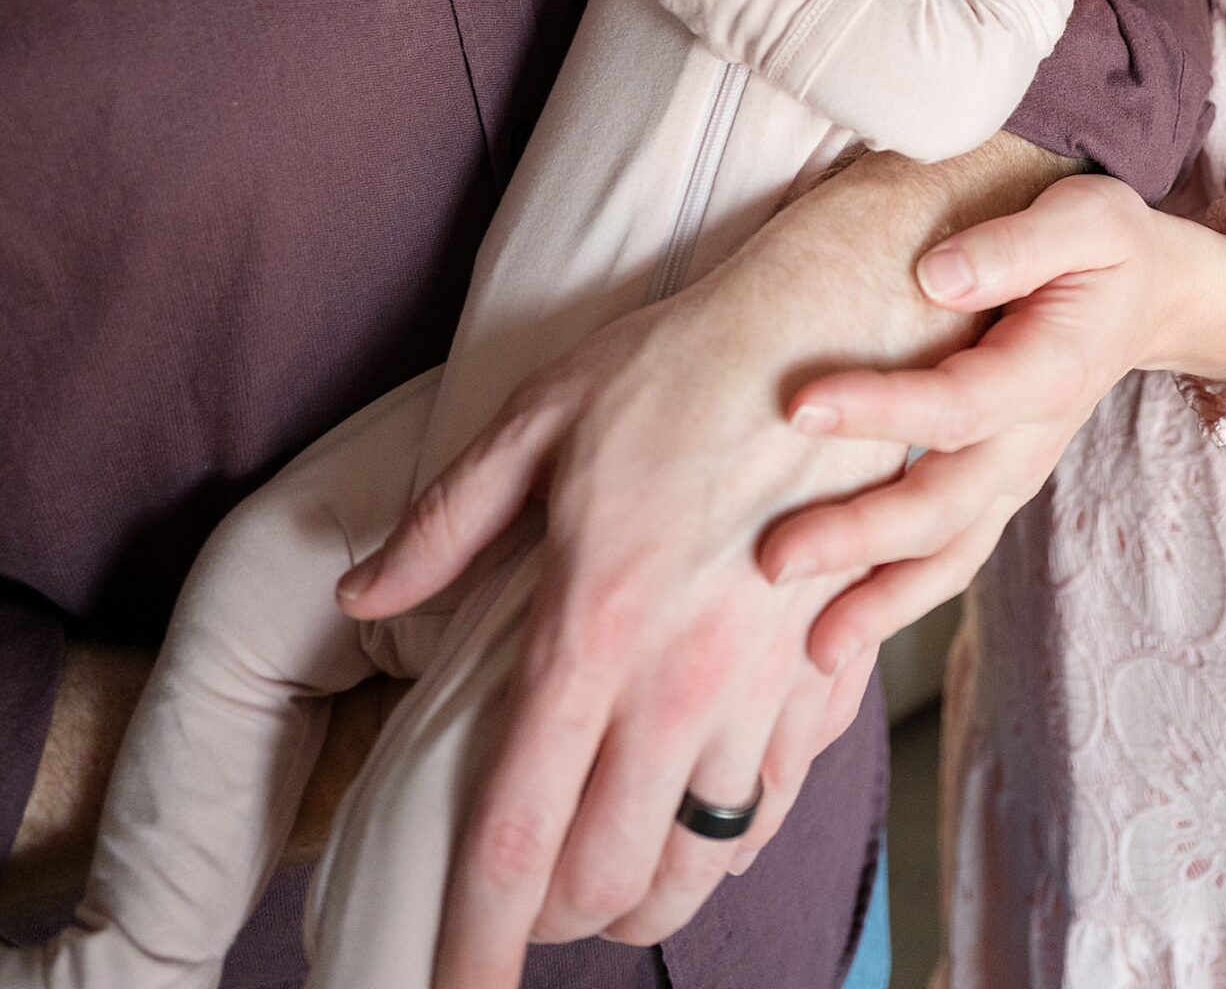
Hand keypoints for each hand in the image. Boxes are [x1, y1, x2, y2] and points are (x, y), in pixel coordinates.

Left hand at [336, 258, 911, 981]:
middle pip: (606, 880)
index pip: (516, 836)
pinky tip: (691, 810)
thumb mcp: (538, 418)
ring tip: (601, 874)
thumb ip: (443, 522)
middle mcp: (681, 684)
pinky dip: (722, 837)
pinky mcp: (825, 672)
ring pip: (696, 864)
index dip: (474, 940)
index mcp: (592, 629)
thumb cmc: (678, 362)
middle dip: (550, 920)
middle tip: (518, 898)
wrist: (836, 325)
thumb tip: (361, 596)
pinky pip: (773, 808)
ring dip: (639, 896)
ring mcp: (764, 688)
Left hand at [758, 178, 1225, 666]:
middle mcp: (1032, 439)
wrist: (1151, 295)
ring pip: (951, 552)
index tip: (800, 405)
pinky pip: (954, 556)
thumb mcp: (1085, 218)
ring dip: (881, 601)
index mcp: (1049, 370)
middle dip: (861, 539)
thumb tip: (935, 276)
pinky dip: (903, 601)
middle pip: (945, 505)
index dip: (881, 410)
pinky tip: (846, 634)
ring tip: (810, 650)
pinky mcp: (998, 486)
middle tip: (773, 558)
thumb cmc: (1106, 248)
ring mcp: (1016, 473)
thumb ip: (1016, 245)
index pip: (957, 404)